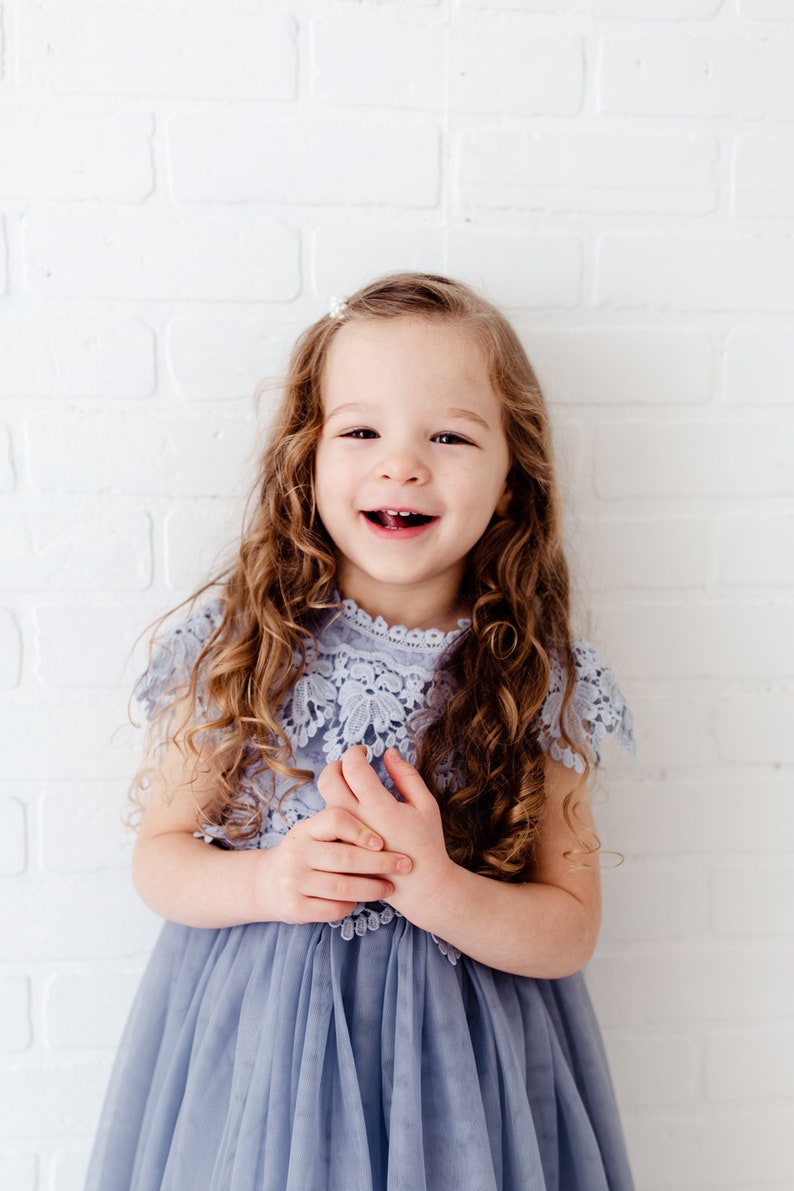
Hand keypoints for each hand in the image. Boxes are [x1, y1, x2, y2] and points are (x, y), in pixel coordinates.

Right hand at [258, 805, 410, 924]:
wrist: (267, 884)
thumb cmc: (306, 853)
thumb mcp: (315, 832)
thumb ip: (340, 825)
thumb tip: (384, 808)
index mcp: (305, 829)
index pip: (334, 819)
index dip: (361, 829)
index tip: (382, 841)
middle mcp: (296, 853)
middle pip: (344, 857)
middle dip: (380, 862)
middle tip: (405, 864)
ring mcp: (293, 881)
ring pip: (342, 886)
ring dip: (372, 888)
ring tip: (390, 887)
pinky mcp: (295, 908)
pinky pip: (333, 908)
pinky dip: (352, 905)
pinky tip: (361, 900)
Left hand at [317, 746, 456, 926]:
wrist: (420, 886)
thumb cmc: (427, 843)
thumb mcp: (426, 805)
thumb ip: (407, 775)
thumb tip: (389, 752)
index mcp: (379, 806)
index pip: (353, 767)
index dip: (355, 753)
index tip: (364, 751)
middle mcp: (357, 820)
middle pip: (328, 780)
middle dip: (336, 764)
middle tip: (350, 763)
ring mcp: (346, 836)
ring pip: (325, 801)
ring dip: (334, 785)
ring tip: (352, 784)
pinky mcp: (342, 848)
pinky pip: (328, 820)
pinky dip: (336, 806)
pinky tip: (352, 806)